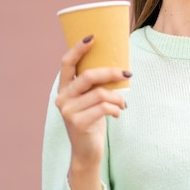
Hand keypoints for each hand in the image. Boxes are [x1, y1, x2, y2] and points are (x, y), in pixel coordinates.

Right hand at [55, 35, 130, 169]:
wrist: (87, 152)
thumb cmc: (92, 120)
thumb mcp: (91, 100)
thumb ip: (95, 85)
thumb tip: (118, 66)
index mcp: (64, 88)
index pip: (66, 63)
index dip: (78, 49)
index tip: (92, 37)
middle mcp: (62, 98)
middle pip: (88, 76)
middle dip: (111, 73)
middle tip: (127, 74)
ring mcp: (68, 111)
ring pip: (100, 93)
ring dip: (118, 97)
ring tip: (123, 104)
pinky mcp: (78, 123)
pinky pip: (104, 108)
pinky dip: (116, 109)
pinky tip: (118, 114)